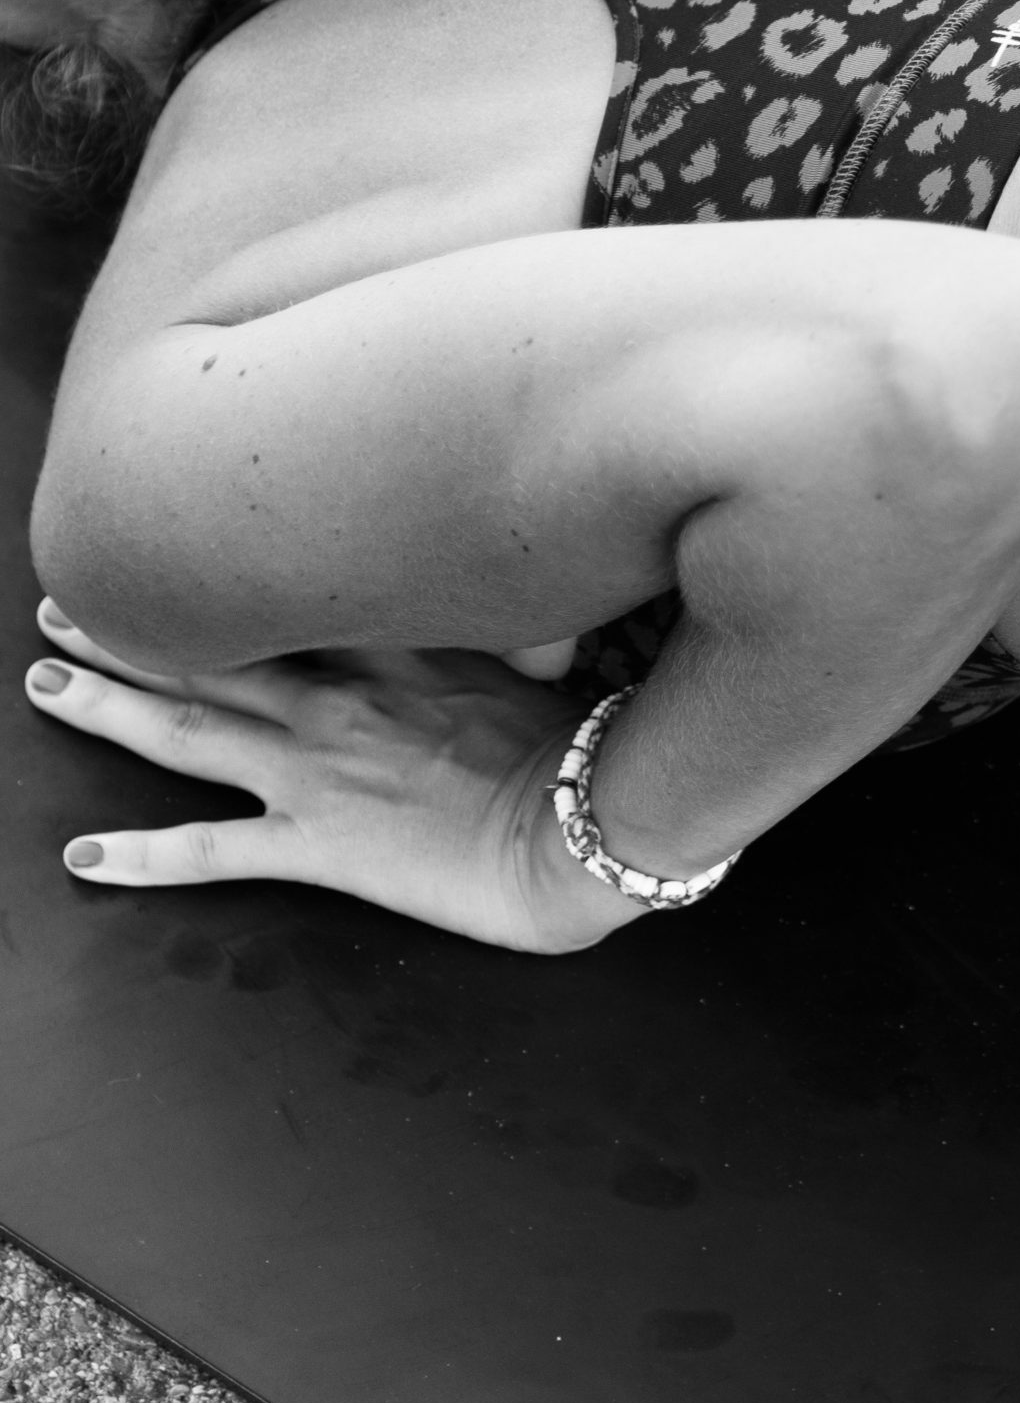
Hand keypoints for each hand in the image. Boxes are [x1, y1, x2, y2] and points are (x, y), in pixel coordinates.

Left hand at [24, 601, 647, 953]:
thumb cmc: (578, 740)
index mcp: (388, 645)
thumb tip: (472, 577)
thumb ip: (482, 615)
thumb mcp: (535, 649)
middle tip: (58, 603)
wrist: (583, 824)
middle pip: (208, 653)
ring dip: (106, 707)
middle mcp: (335, 697)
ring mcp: (317, 770)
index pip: (279, 596)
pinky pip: (210, 854)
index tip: (162, 544)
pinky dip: (141, 857)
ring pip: (185, 733)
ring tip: (44, 683)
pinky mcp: (318, 846)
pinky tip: (84, 857)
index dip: (208, 574)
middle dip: (126, 629)